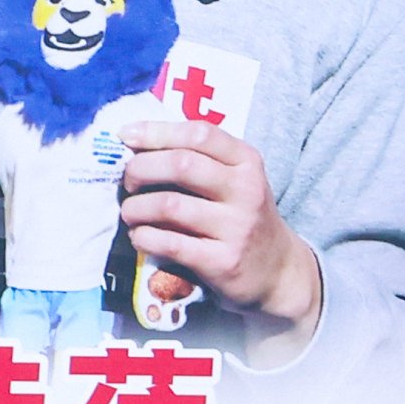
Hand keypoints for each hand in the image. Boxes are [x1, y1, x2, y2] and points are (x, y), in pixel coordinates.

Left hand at [119, 121, 319, 338]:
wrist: (279, 271)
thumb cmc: (240, 215)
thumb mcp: (232, 178)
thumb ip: (193, 156)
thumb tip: (130, 138)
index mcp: (246, 161)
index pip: (199, 134)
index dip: (155, 131)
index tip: (125, 136)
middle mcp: (246, 190)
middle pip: (180, 165)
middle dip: (139, 169)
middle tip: (128, 182)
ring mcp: (237, 227)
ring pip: (168, 205)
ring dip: (135, 207)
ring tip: (130, 212)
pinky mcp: (224, 261)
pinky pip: (169, 243)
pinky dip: (143, 237)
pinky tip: (140, 236)